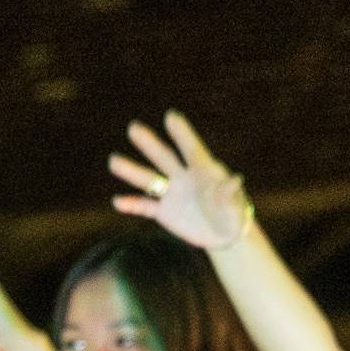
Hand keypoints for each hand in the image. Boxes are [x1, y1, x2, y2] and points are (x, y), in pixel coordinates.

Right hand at [106, 110, 255, 251]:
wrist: (223, 235)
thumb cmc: (234, 217)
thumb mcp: (236, 208)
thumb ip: (230, 194)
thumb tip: (234, 179)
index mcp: (204, 172)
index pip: (191, 149)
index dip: (182, 134)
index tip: (170, 116)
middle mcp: (185, 178)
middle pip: (164, 158)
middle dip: (149, 144)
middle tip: (134, 128)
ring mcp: (172, 194)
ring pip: (149, 180)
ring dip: (131, 171)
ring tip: (113, 160)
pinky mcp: (164, 212)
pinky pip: (144, 206)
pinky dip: (131, 204)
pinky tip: (117, 201)